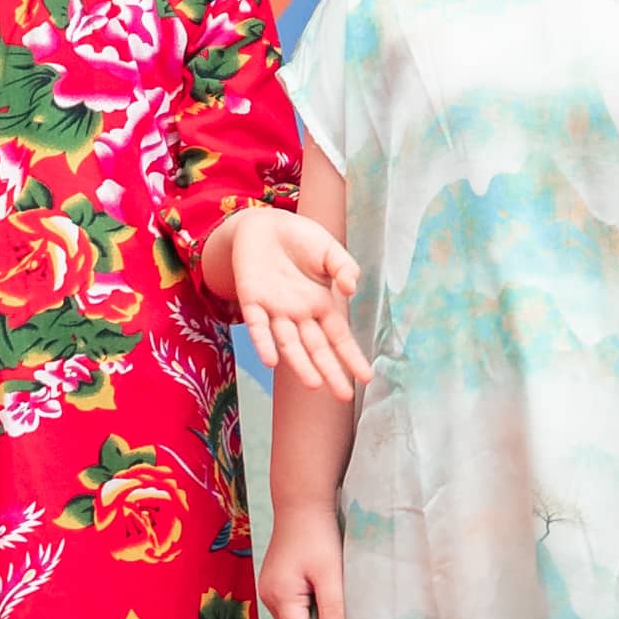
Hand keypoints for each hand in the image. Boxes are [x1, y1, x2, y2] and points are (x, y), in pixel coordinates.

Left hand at [205, 200, 367, 395]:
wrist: (264, 223)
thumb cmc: (301, 239)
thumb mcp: (330, 250)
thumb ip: (344, 268)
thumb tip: (352, 289)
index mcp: (320, 305)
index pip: (339, 337)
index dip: (351, 357)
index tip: (367, 377)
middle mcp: (299, 314)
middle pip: (317, 348)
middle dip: (331, 371)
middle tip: (344, 395)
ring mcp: (275, 310)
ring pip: (289, 344)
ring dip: (300, 365)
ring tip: (315, 385)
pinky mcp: (251, 300)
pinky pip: (257, 325)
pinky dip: (263, 342)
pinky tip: (271, 359)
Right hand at [257, 495, 351, 618]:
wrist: (302, 504)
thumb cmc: (317, 535)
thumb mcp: (330, 574)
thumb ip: (332, 608)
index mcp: (279, 597)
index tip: (333, 601)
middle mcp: (267, 596)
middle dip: (315, 613)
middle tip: (327, 585)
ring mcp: (267, 588)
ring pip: (294, 613)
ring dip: (310, 603)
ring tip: (319, 576)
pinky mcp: (273, 580)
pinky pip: (290, 600)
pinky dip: (304, 593)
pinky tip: (311, 572)